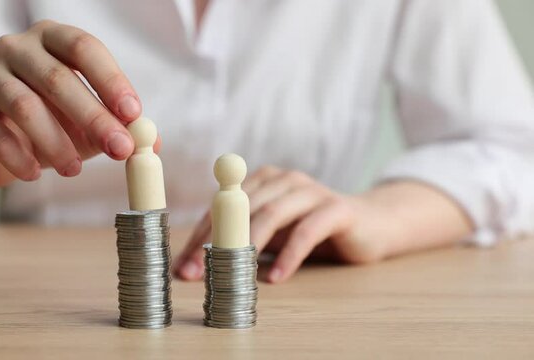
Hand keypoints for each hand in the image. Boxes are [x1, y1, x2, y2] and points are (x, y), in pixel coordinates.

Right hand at [0, 20, 141, 186]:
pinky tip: (33, 173)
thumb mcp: (90, 125)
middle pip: (56, 76)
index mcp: (52, 39)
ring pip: (22, 104)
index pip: (83, 47)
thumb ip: (120, 128)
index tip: (133, 114)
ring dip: (54, 142)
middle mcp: (15, 47)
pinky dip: (15, 156)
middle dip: (93, 117)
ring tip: (74, 170)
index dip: (110, 79)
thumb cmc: (53, 126)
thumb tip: (151, 142)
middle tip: (118, 149)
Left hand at [174, 166, 383, 282]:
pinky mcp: (336, 209)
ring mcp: (311, 191)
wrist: (371, 224)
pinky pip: (307, 231)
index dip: (200, 236)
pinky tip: (277, 278)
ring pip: (272, 215)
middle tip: (197, 273)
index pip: (222, 207)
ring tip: (231, 273)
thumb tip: (196, 264)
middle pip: (241, 209)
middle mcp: (285, 180)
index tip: (182, 266)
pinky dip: (289, 255)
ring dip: (247, 246)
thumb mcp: (272, 232)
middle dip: (215, 242)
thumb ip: (242, 239)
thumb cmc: (312, 230)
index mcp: (264, 180)